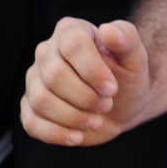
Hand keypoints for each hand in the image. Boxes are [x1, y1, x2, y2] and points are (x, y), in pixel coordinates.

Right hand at [20, 18, 148, 146]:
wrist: (121, 105)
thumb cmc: (127, 76)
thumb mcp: (135, 57)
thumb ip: (126, 38)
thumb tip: (108, 30)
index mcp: (70, 31)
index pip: (72, 45)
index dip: (92, 70)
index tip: (112, 89)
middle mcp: (46, 52)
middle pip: (54, 76)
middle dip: (85, 97)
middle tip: (107, 104)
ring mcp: (34, 80)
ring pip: (41, 100)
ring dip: (73, 117)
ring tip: (96, 120)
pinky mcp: (30, 108)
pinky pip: (31, 123)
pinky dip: (56, 134)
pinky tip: (77, 136)